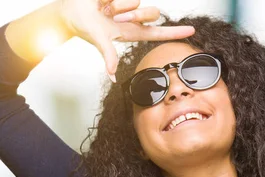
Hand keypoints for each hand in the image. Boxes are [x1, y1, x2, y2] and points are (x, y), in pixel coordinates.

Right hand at [57, 0, 194, 78]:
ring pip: (137, 1)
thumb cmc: (84, 26)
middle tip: (112, 17)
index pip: (160, 33)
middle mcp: (134, 18)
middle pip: (152, 13)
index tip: (192, 30)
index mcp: (133, 31)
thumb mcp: (98, 40)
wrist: (68, 9)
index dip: (175, 32)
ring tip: (104, 8)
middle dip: (134, 15)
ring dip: (117, 5)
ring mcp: (129, 5)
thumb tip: (112, 76)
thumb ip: (107, 56)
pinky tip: (101, 0)